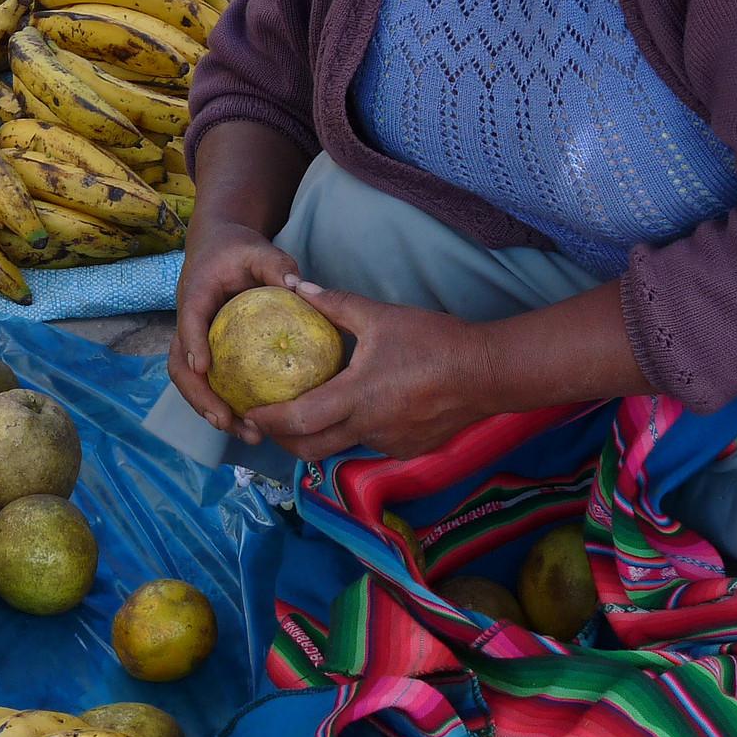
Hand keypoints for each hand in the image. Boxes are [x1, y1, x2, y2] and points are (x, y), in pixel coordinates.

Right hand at [168, 220, 298, 438]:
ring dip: (210, 409)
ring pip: (191, 380)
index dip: (193, 343)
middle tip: (225, 420)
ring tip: (244, 433)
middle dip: (199, 396)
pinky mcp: (206, 352)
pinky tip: (253, 425)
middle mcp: (188, 322)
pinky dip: (224, 404)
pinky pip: (210, 382)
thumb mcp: (258, 249)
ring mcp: (194, 340)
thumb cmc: (238, 249)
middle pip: (180, 364)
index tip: (204, 367)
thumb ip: (277, 265)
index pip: (189, 320)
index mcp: (195, 294)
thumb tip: (298, 286)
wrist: (219, 247)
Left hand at [246, 283, 488, 461]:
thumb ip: (335, 304)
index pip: (299, 419)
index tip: (249, 412)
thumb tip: (297, 287)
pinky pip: (368, 444)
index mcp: (357, 397)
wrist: (488, 373)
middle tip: (266, 423)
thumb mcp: (381, 316)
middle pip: (310, 449)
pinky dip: (351, 432)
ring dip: (317, 436)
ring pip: (339, 447)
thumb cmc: (435, 341)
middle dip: (282, 440)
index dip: (269, 419)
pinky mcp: (407, 449)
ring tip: (304, 414)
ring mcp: (388, 444)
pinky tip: (353, 410)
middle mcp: (368, 428)